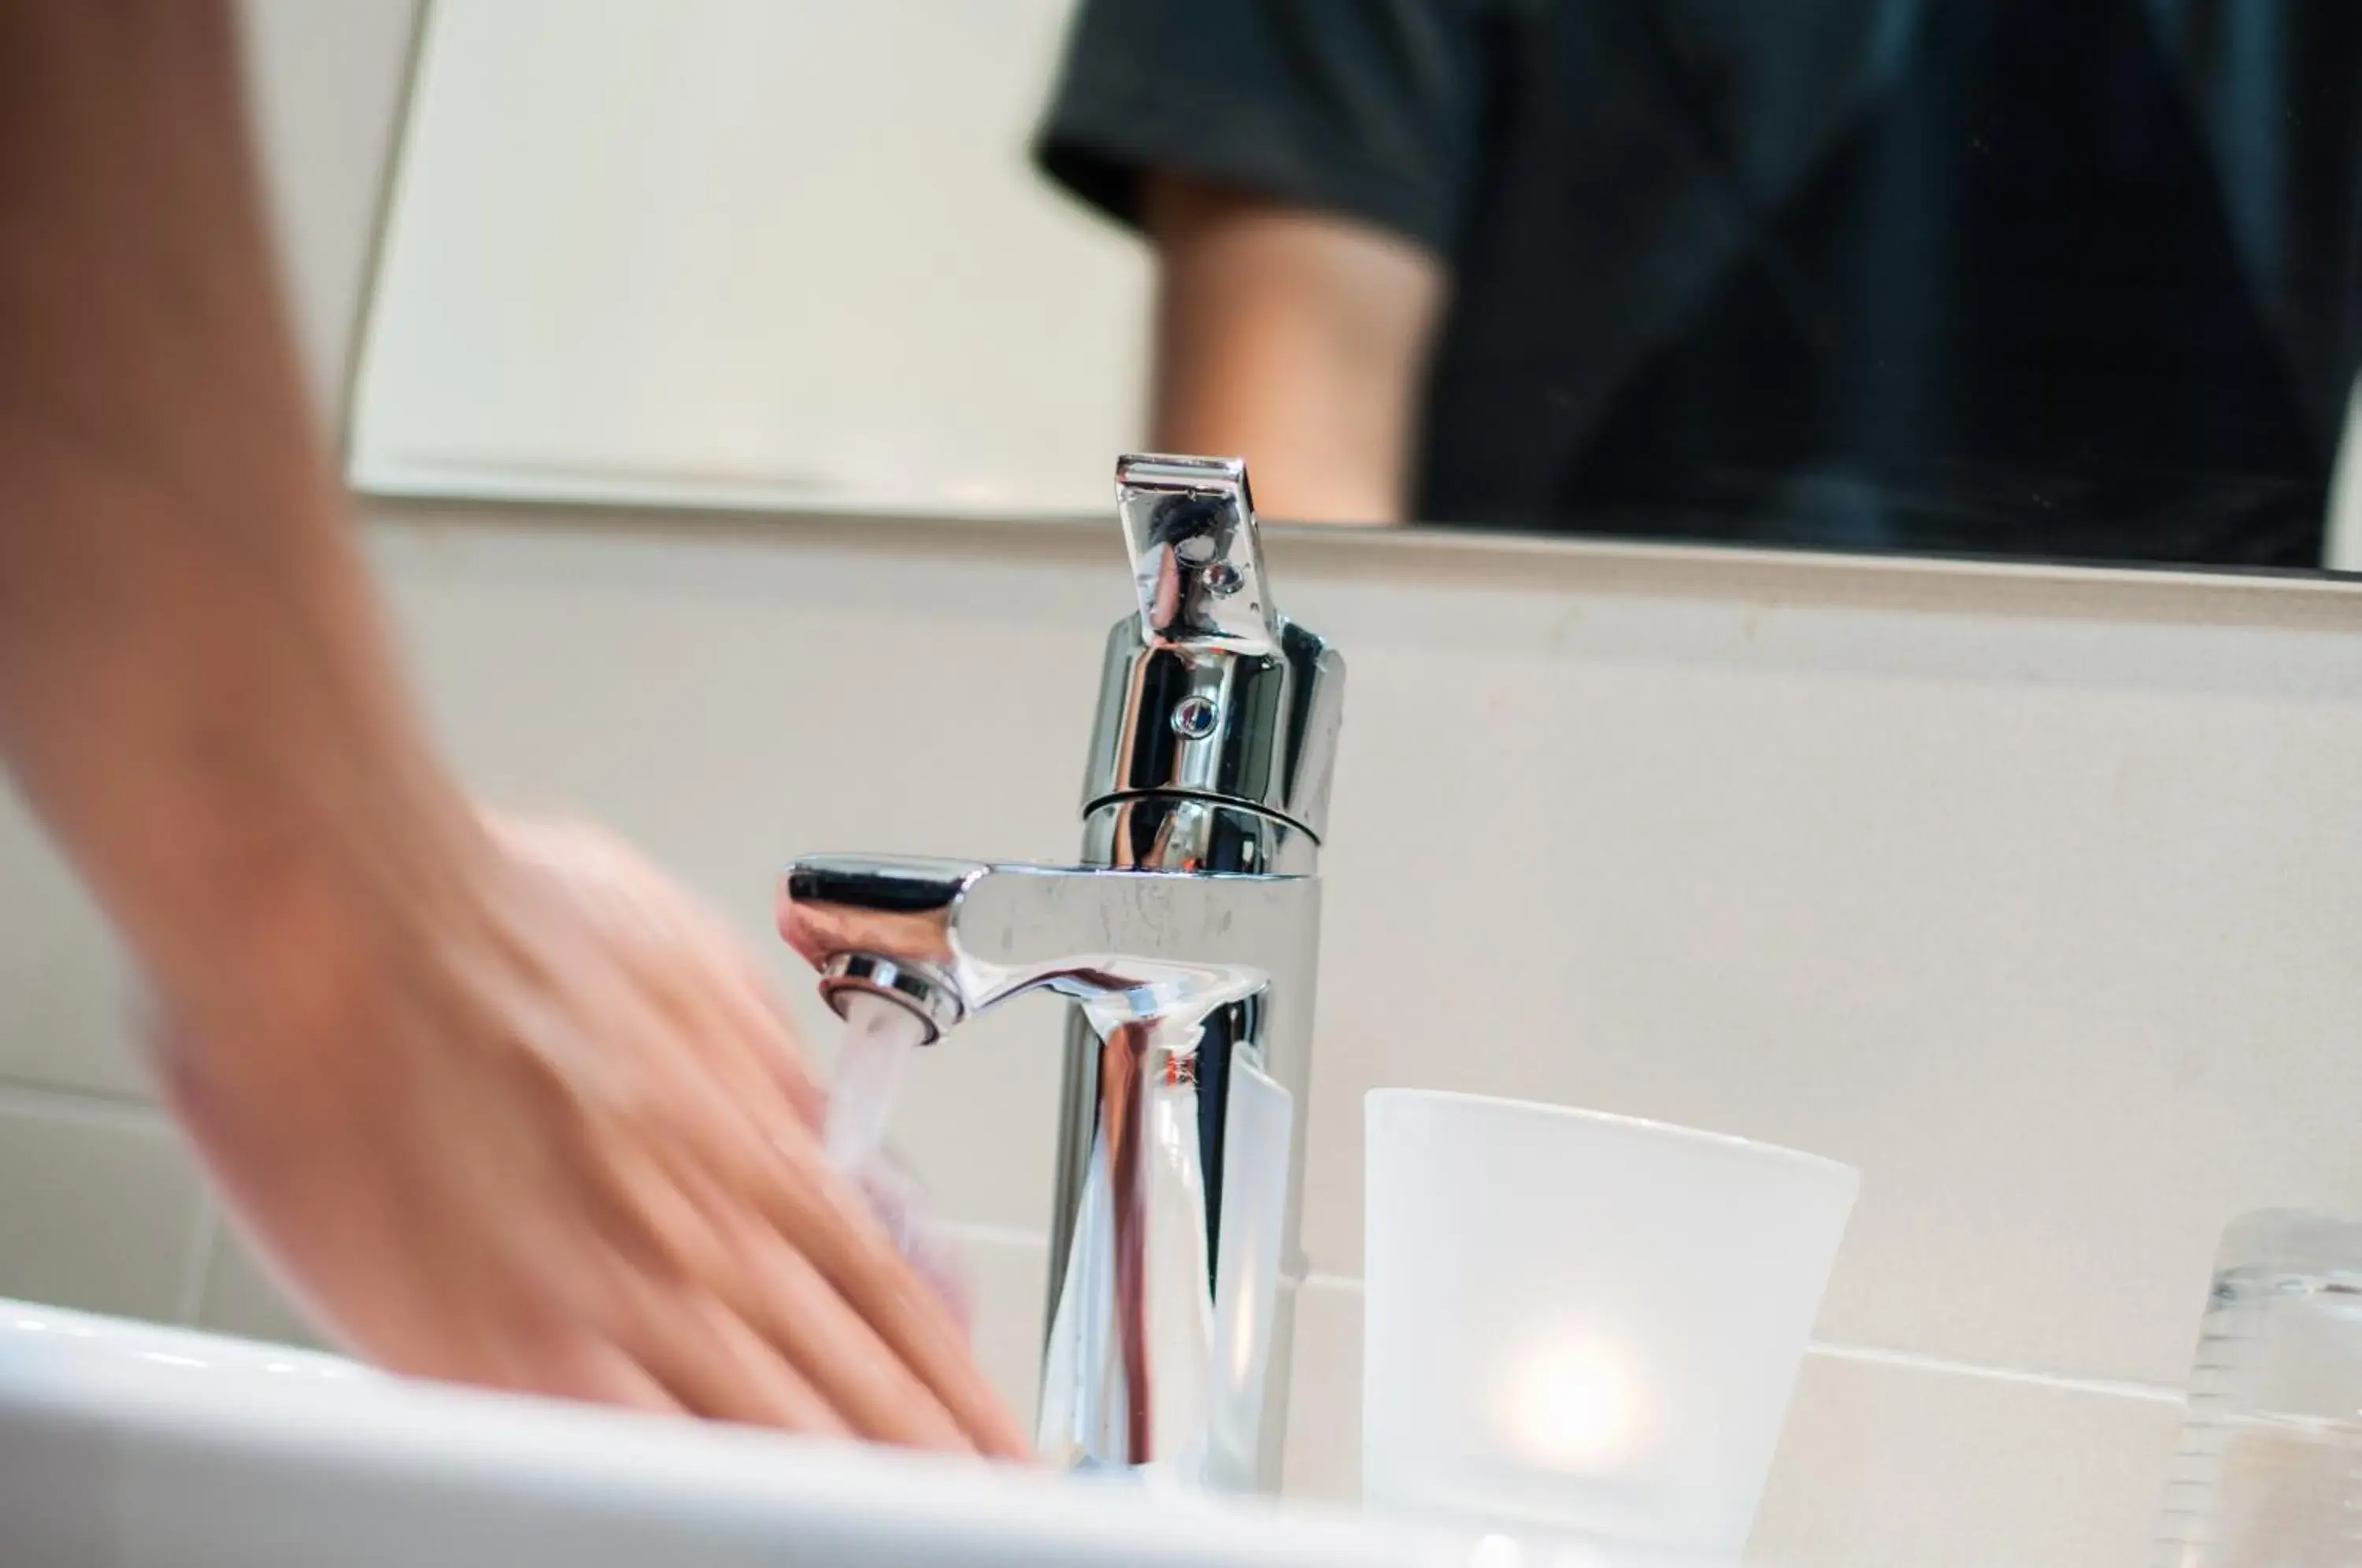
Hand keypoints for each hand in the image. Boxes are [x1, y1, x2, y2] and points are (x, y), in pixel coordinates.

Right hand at [156, 812, 1029, 1457]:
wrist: (348, 912)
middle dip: (935, 1461)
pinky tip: (744, 1528)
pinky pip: (636, 1455)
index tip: (997, 1435)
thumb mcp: (685, 960)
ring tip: (918, 1536)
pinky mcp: (510, 1351)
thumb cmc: (489, 912)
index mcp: (750, 1143)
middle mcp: (706, 1232)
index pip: (899, 1297)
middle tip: (987, 1512)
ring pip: (776, 1432)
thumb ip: (757, 1059)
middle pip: (861, 1384)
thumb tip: (806, 1118)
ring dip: (855, 1493)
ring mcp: (616, 1297)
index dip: (958, 1381)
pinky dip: (705, 1499)